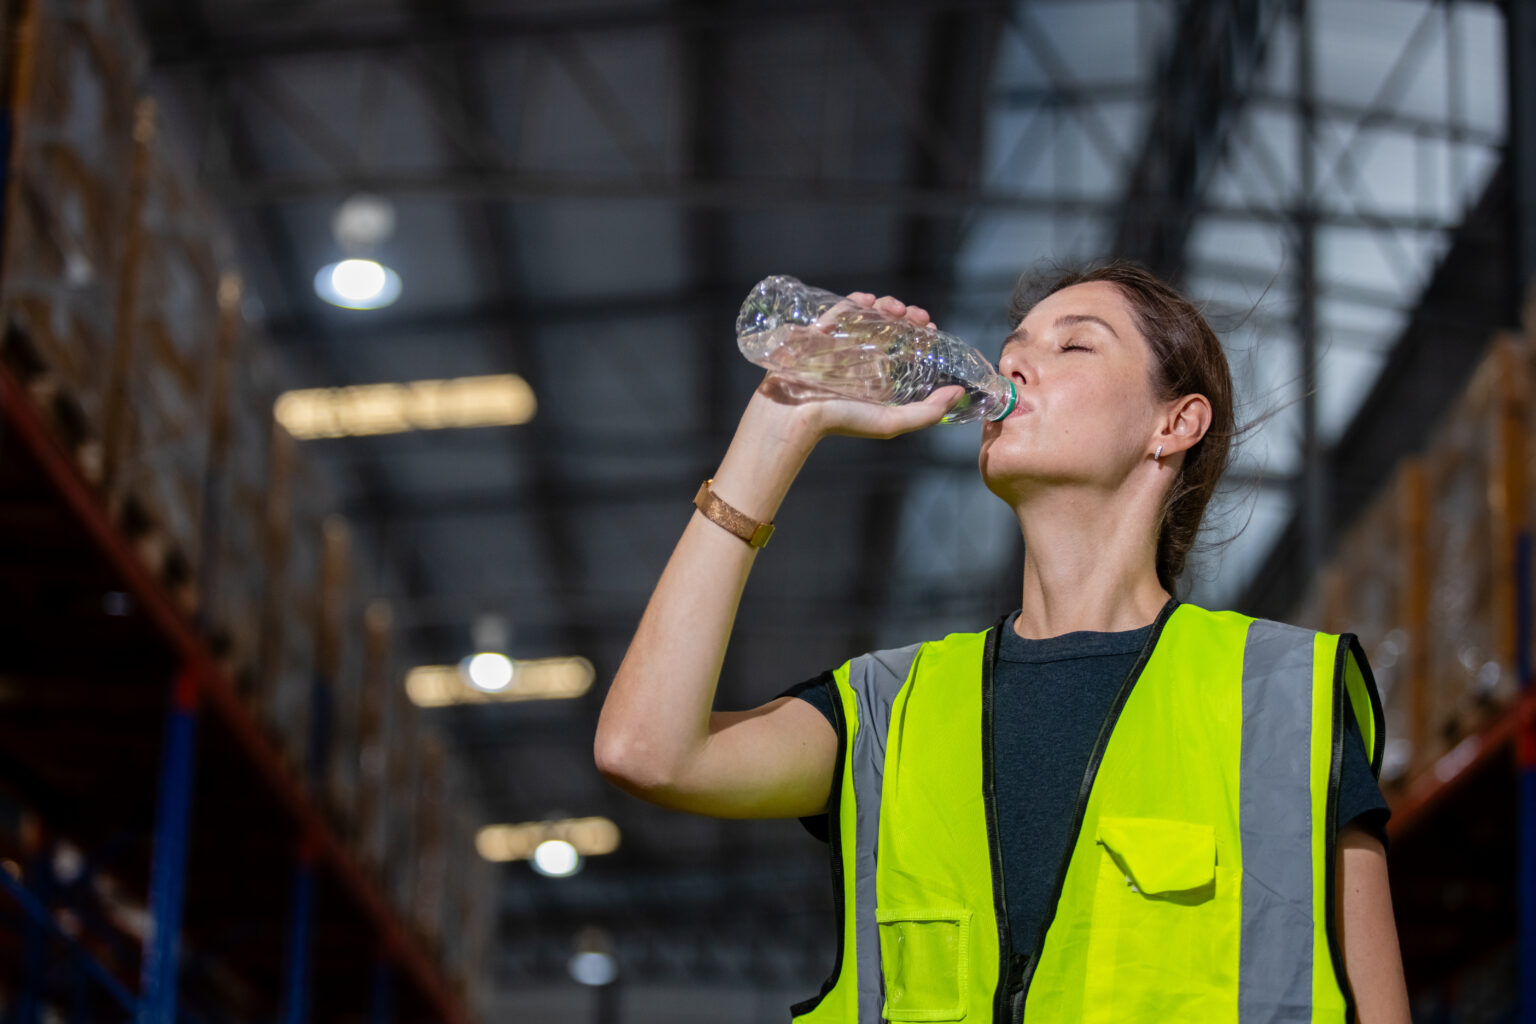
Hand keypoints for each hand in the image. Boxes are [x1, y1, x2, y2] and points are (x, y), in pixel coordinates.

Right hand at [754, 293, 963, 440]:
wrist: (795, 415)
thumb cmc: (841, 422)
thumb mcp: (891, 422)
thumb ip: (927, 412)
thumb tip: (959, 393)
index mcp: (877, 375)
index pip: (904, 346)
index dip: (920, 332)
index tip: (931, 327)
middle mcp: (860, 357)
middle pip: (889, 325)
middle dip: (906, 315)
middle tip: (917, 316)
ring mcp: (839, 343)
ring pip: (867, 314)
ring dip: (884, 305)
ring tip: (895, 309)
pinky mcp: (818, 333)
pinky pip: (838, 309)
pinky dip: (854, 301)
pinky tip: (867, 299)